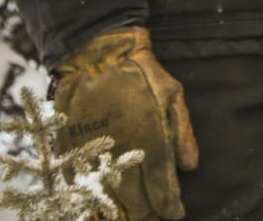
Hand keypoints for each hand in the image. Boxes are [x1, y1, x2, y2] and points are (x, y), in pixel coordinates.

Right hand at [53, 25, 199, 219]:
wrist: (97, 57)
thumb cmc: (140, 74)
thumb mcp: (174, 96)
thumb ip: (183, 135)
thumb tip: (190, 168)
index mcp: (150, 146)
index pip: (162, 193)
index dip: (169, 209)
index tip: (175, 214)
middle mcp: (122, 157)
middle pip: (135, 205)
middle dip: (147, 216)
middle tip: (154, 217)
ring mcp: (95, 157)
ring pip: (108, 203)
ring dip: (120, 215)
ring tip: (128, 218)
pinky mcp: (72, 153)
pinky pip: (82, 188)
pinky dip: (91, 203)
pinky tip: (98, 209)